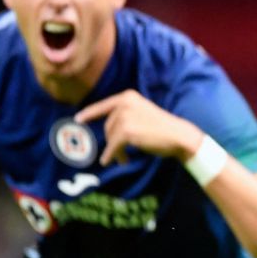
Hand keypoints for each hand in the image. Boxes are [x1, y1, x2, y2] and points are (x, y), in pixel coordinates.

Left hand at [76, 90, 199, 165]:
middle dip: (111, 140)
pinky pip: (113, 146)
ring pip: (110, 137)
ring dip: (115, 150)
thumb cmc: (162, 127)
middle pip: (107, 125)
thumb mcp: (142, 113)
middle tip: (119, 153)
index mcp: (128, 96)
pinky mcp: (126, 131)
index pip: (104, 105)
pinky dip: (113, 155)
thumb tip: (107, 129)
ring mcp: (125, 117)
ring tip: (123, 158)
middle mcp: (124, 103)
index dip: (90, 113)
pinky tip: (117, 161)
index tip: (78, 119)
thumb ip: (125, 115)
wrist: (178, 135)